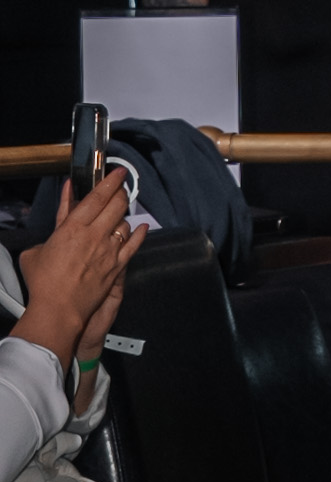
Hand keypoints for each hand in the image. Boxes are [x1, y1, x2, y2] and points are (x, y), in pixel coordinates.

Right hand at [15, 169, 138, 375]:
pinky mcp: (117, 267)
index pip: (97, 197)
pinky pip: (134, 246)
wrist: (59, 309)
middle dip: (120, 193)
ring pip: (125, 224)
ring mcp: (109, 251)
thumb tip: (61, 215)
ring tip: (120, 211)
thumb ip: (53, 228)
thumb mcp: (36, 250)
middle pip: (116, 205)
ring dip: (123, 215)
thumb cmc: (43, 282)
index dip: (109, 181)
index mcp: (73, 228)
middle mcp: (95, 236)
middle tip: (120, 187)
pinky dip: (139, 235)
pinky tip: (143, 228)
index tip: (117, 172)